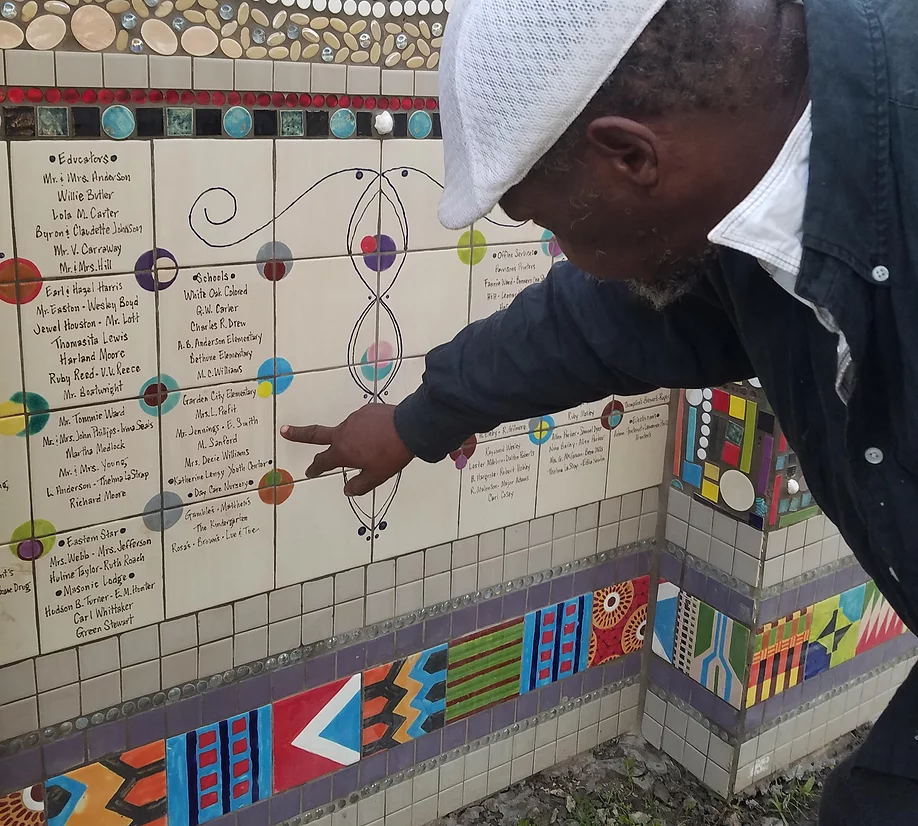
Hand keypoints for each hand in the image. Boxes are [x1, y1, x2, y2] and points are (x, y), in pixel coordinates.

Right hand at [280, 404, 413, 496]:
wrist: (410, 427)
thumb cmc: (392, 454)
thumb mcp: (377, 476)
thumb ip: (360, 485)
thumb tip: (347, 490)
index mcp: (342, 451)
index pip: (322, 462)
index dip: (315, 468)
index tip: (309, 471)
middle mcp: (343, 432)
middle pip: (316, 434)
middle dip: (298, 434)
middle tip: (284, 430)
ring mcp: (353, 419)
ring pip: (346, 431)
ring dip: (350, 438)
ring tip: (373, 446)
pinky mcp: (365, 410)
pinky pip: (361, 423)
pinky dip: (364, 430)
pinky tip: (379, 435)